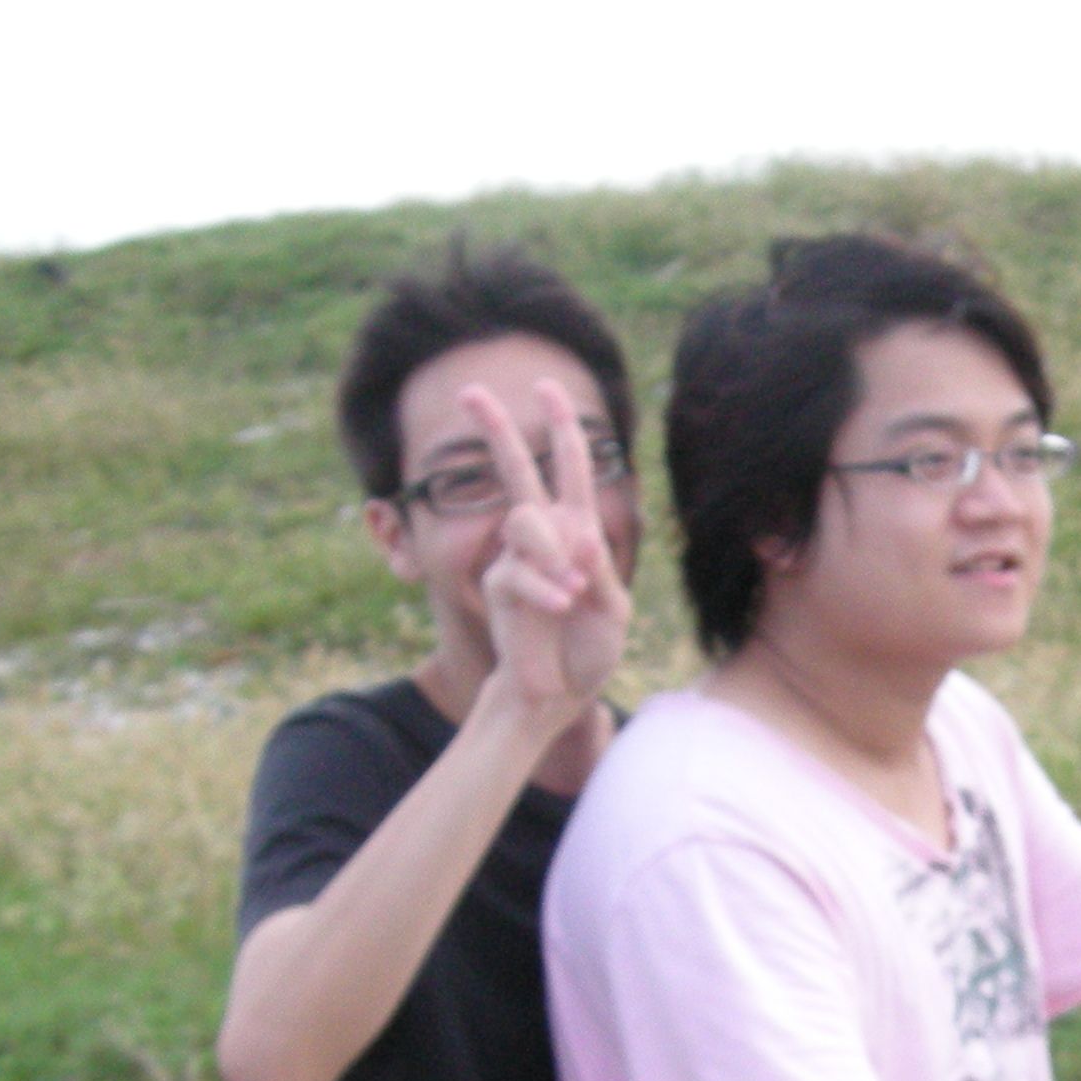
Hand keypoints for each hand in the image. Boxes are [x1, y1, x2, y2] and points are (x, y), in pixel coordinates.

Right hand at [458, 378, 631, 723]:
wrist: (562, 693)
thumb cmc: (590, 649)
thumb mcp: (612, 611)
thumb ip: (600, 574)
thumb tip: (581, 537)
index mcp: (577, 532)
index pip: (571, 470)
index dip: (561, 428)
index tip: (544, 386)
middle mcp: (544, 538)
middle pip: (517, 472)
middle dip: (496, 430)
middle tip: (469, 390)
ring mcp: (517, 559)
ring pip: (526, 521)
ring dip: (552, 554)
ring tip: (573, 595)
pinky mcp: (501, 586)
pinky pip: (520, 573)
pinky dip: (546, 589)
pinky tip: (562, 606)